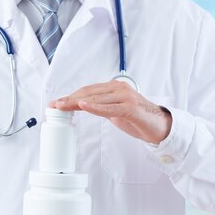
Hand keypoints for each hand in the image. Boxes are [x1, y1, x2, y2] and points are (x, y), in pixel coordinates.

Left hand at [50, 81, 171, 143]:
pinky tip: (83, 106)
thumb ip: (101, 106)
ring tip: (62, 106)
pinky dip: (95, 107)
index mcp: (114, 88)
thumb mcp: (115, 111)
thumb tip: (83, 106)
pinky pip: (109, 108)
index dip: (71, 96)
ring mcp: (125, 97)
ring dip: (76, 103)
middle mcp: (119, 89)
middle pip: (89, 93)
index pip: (88, 90)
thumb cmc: (138, 119)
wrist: (160, 127)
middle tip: (54, 105)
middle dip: (69, 99)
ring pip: (96, 99)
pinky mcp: (130, 108)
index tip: (57, 102)